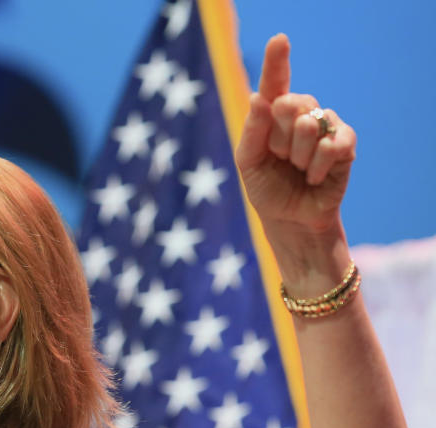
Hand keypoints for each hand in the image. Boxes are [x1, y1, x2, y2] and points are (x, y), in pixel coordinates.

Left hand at [235, 34, 356, 245]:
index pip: (276, 83)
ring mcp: (325, 127)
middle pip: (290, 104)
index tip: (279, 40)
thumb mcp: (249, 161)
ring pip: (309, 124)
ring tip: (296, 169)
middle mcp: (301, 115)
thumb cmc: (266, 188)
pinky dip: (317, 165)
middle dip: (279, 137)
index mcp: (273, 116)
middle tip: (280, 158)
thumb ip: (252, 130)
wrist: (290, 219)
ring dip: (297, 155)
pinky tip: (313, 176)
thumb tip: (259, 97)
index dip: (277, 61)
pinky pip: (332, 143)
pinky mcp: (345, 145)